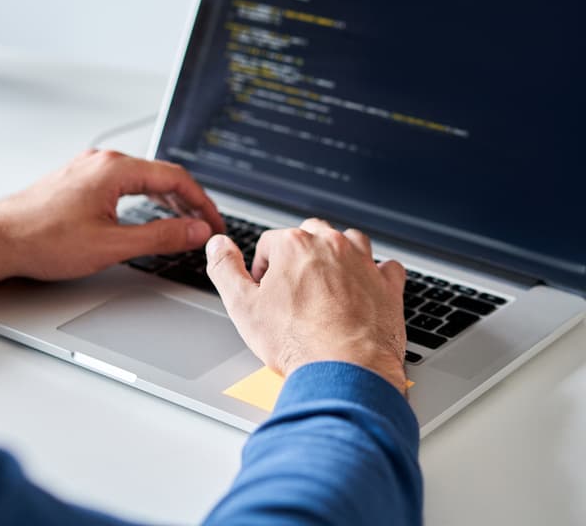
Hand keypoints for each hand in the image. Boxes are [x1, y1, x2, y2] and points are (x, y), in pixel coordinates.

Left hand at [0, 149, 224, 302]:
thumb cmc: (42, 240)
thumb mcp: (111, 244)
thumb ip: (161, 236)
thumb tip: (195, 230)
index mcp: (114, 169)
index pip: (176, 178)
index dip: (202, 202)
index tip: (213, 223)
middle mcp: (103, 162)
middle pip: (161, 175)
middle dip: (188, 200)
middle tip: (203, 225)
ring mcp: (89, 168)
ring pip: (142, 178)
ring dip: (167, 198)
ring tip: (184, 220)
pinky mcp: (79, 180)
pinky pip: (124, 182)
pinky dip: (144, 197)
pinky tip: (148, 212)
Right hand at [205, 218, 407, 392]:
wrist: (345, 373)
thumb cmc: (297, 343)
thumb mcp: (242, 306)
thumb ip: (225, 268)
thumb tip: (218, 243)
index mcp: (295, 245)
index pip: (270, 242)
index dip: (263, 267)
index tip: (265, 290)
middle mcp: (331, 246)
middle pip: (310, 233)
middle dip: (299, 253)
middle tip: (293, 285)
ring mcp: (363, 263)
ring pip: (350, 240)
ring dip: (338, 254)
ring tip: (327, 281)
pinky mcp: (388, 286)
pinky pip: (387, 266)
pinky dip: (377, 273)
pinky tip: (366, 288)